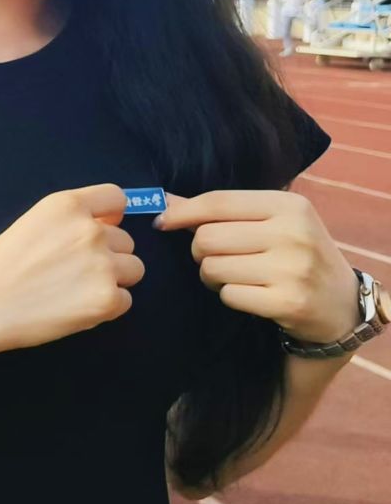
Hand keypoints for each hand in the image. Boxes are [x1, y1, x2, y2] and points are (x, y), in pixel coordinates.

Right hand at [0, 184, 144, 360]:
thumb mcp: (30, 225)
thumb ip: (70, 222)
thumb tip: (109, 224)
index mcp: (65, 206)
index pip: (115, 199)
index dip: (109, 217)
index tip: (98, 230)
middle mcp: (89, 230)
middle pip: (126, 240)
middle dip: (106, 255)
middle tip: (70, 273)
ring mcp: (101, 265)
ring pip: (133, 269)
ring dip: (111, 281)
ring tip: (74, 291)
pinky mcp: (106, 300)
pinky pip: (125, 300)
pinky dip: (104, 308)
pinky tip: (73, 308)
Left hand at [159, 190, 357, 343]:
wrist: (342, 303)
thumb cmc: (295, 255)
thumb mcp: (273, 222)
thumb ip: (223, 211)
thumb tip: (164, 200)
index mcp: (289, 206)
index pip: (217, 202)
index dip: (181, 212)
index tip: (162, 222)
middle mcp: (293, 234)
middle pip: (207, 237)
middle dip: (200, 251)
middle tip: (216, 258)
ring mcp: (293, 269)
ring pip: (212, 267)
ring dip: (212, 276)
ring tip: (236, 277)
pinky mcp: (288, 302)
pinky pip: (228, 295)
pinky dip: (230, 296)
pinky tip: (251, 295)